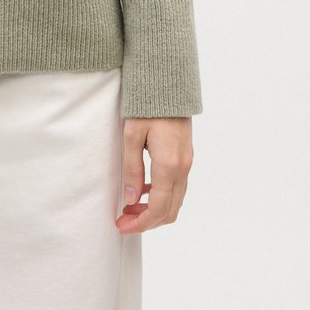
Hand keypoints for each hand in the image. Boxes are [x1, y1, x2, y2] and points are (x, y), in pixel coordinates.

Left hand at [115, 116, 192, 232]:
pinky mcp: (186, 156)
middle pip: (170, 211)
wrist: (167, 82)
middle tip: (124, 220)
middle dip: (147, 222)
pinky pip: (177, 187)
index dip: (140, 223)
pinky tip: (144, 190)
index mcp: (169, 164)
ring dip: (154, 210)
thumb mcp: (131, 135)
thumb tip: (131, 200)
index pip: (158, 208)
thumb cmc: (147, 105)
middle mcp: (183, 167)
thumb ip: (132, 169)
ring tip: (130, 207)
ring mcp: (187, 162)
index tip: (121, 226)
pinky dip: (162, 197)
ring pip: (175, 201)